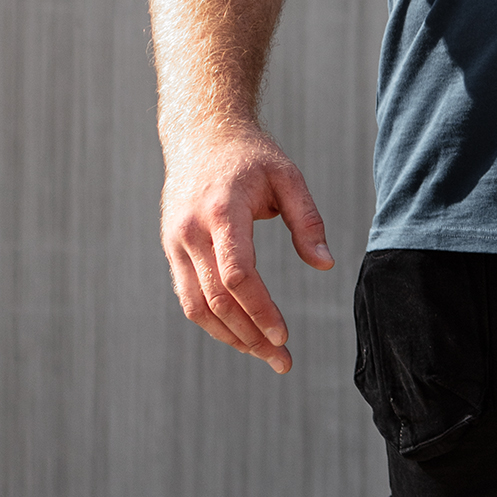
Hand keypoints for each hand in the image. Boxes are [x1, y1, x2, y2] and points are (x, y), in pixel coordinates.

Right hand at [160, 125, 333, 373]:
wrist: (200, 136)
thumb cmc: (251, 157)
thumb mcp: (288, 177)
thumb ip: (308, 220)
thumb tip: (325, 264)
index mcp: (223, 211)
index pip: (237, 273)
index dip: (260, 309)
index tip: (283, 335)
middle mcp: (192, 230)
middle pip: (218, 298)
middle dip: (250, 336)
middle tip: (282, 360)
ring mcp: (176, 241)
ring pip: (197, 306)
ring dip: (230, 337)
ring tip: (264, 355)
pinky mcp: (171, 249)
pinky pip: (188, 297)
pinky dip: (213, 322)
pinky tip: (240, 335)